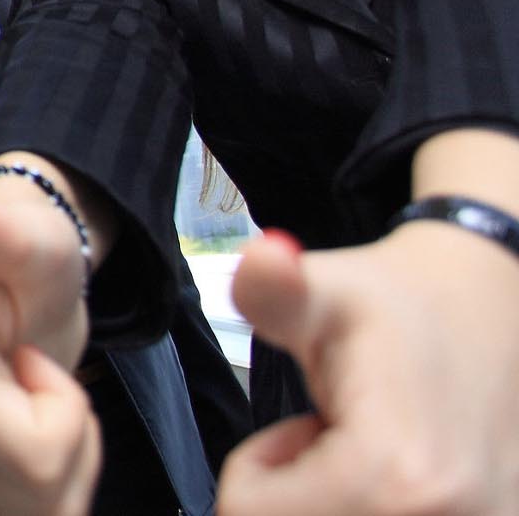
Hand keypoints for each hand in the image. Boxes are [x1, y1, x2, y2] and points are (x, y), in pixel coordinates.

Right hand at [0, 172, 99, 515]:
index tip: (26, 346)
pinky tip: (34, 422)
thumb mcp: (32, 237)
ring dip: (66, 442)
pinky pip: (35, 505)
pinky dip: (61, 467)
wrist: (19, 289)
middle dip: (62, 422)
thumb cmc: (29, 255)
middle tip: (38, 368)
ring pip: (34, 492)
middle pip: (22, 467)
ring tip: (37, 390)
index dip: (47, 388)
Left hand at [218, 226, 518, 515]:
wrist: (497, 303)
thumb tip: (262, 258)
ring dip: (338, 499)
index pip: (254, 515)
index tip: (300, 425)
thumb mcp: (323, 290)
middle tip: (337, 435)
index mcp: (397, 474)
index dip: (257, 469)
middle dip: (299, 490)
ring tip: (371, 445)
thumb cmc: (403, 304)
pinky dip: (379, 507)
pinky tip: (404, 467)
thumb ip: (274, 292)